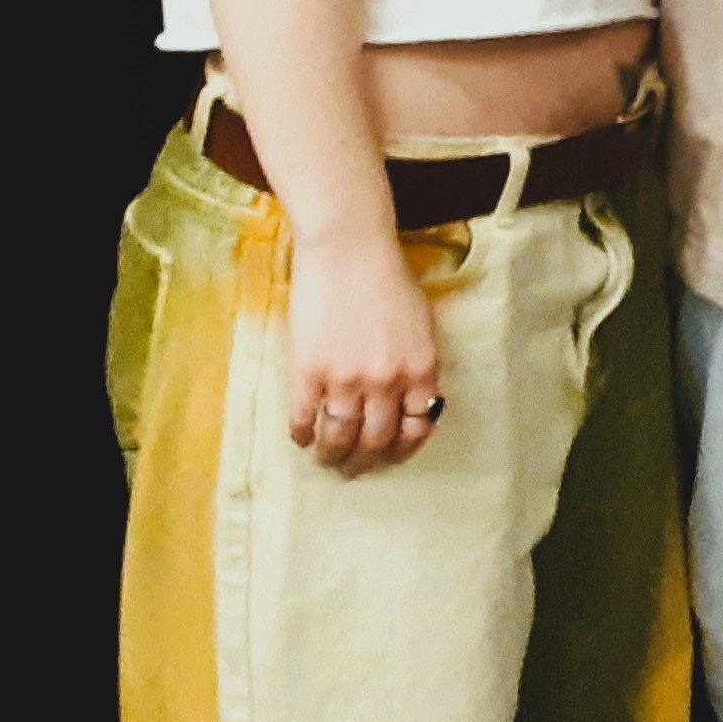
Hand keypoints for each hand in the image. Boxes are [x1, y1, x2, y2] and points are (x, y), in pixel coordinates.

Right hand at [287, 229, 443, 476]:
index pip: (415, 427)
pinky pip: (304, 417)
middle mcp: (386, 383)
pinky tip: (301, 437)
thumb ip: (418, 365)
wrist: (349, 253)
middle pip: (376, 439)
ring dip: (332, 454)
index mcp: (420, 371)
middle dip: (365, 460)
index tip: (390, 455)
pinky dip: (302, 433)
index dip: (402, 448)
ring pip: (339, 435)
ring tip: (327, 459)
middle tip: (353, 468)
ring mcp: (345, 380)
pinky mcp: (308, 372)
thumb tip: (415, 400)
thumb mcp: (422, 327)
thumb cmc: (389, 281)